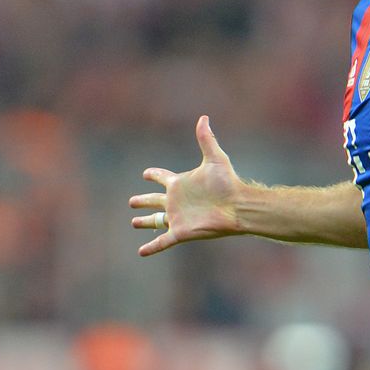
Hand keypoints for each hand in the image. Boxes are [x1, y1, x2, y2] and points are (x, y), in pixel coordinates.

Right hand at [130, 116, 243, 256]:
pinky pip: (162, 241)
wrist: (237, 206)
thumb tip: (204, 117)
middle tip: (132, 201)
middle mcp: (177, 201)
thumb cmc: (227, 183)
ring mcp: (178, 218)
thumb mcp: (215, 159)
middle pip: (155, 200)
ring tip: (134, 222)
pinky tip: (141, 252)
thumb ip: (206, 139)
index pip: (163, 177)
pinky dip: (151, 247)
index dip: (154, 174)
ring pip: (156, 221)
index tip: (146, 173)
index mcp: (181, 184)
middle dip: (144, 200)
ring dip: (145, 222)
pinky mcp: (181, 232)